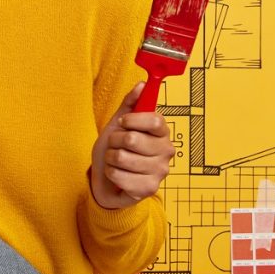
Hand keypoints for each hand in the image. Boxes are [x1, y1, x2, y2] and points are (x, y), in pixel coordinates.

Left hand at [90, 82, 172, 208]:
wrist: (108, 179)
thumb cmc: (116, 149)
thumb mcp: (119, 124)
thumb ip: (130, 104)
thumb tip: (142, 85)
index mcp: (162, 132)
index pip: (154, 120)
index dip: (133, 120)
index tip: (122, 123)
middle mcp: (166, 151)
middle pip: (133, 139)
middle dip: (115, 141)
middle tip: (115, 145)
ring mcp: (160, 172)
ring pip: (122, 157)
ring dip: (111, 158)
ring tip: (116, 160)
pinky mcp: (149, 189)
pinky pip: (119, 175)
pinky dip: (111, 173)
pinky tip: (117, 175)